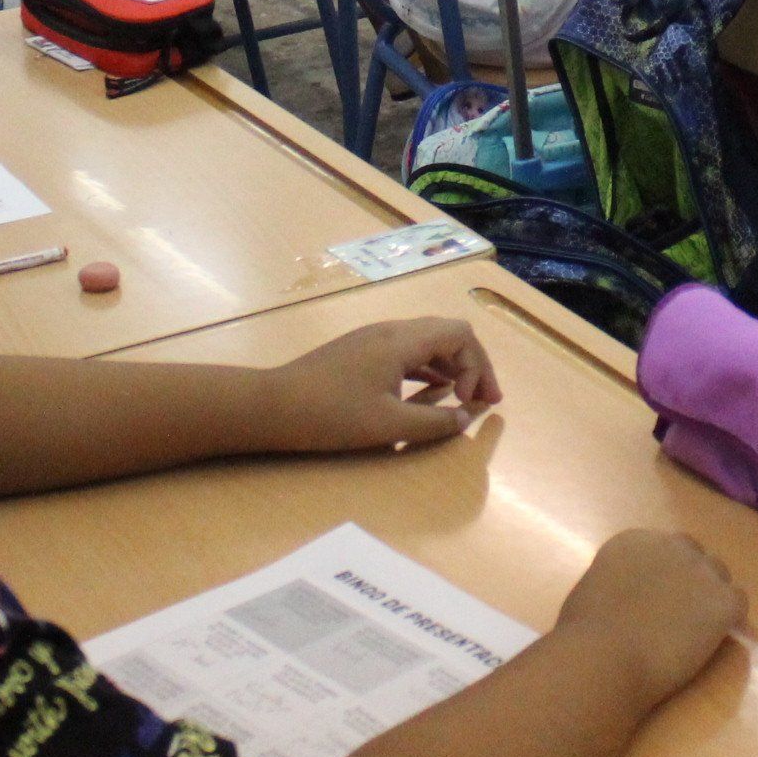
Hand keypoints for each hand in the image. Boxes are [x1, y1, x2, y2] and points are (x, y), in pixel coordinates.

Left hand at [268, 319, 500, 451]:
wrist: (273, 406)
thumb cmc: (332, 415)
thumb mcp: (388, 425)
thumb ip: (434, 422)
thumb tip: (466, 417)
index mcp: (402, 341)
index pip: (461, 335)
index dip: (479, 367)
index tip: (473, 404)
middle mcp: (391, 331)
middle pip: (447, 334)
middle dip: (472, 365)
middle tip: (484, 400)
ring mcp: (373, 339)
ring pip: (426, 342)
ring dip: (450, 367)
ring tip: (461, 400)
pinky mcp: (360, 352)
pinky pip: (406, 352)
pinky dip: (426, 370)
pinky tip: (426, 394)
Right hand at [558, 529, 743, 706]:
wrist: (606, 657)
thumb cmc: (584, 633)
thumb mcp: (592, 591)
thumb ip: (615, 582)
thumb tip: (622, 596)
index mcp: (635, 541)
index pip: (663, 549)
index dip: (663, 575)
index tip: (656, 599)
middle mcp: (671, 545)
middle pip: (694, 555)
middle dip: (690, 580)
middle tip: (679, 614)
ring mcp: (701, 571)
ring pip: (719, 577)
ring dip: (710, 597)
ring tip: (696, 630)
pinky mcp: (723, 600)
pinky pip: (738, 602)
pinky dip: (728, 619)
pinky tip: (712, 639)